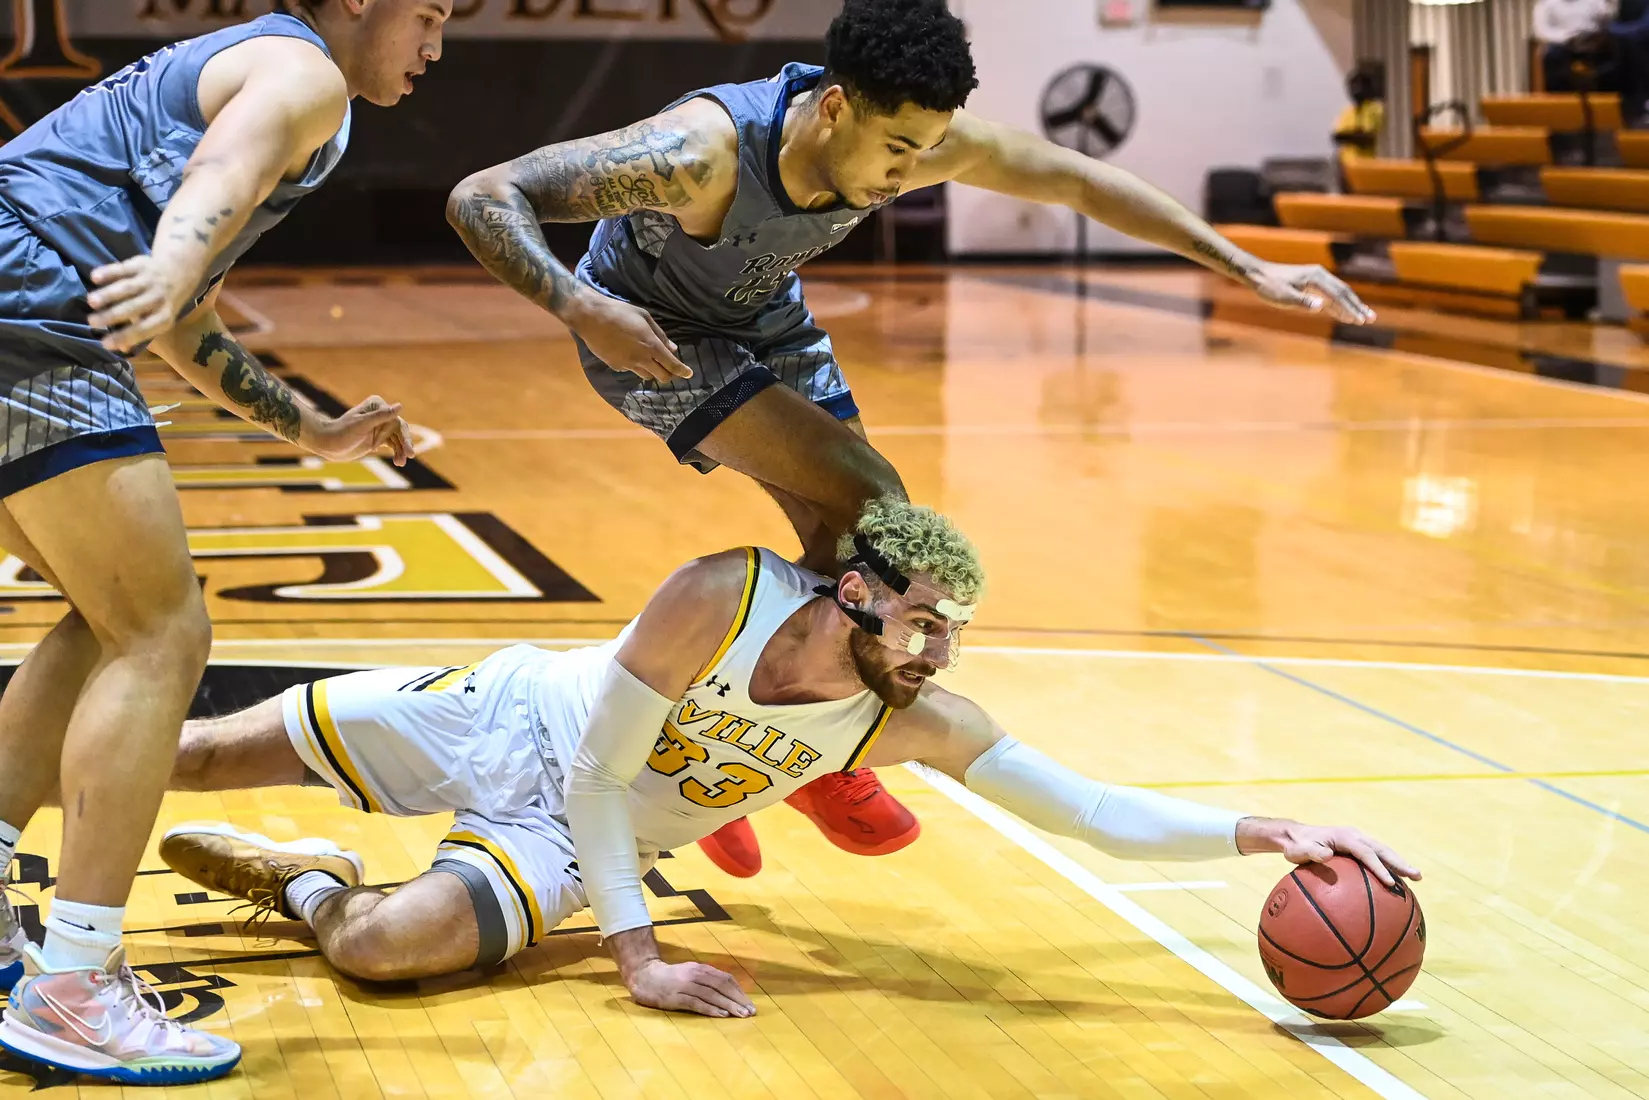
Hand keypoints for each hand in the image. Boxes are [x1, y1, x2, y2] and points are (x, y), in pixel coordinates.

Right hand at [88, 254, 194, 352]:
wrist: (178, 271)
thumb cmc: (162, 302)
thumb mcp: (159, 319)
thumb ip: (140, 332)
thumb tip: (122, 349)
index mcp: (164, 316)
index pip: (144, 329)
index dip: (125, 336)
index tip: (105, 343)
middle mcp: (158, 298)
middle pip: (134, 307)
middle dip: (112, 315)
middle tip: (92, 322)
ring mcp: (150, 280)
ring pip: (128, 288)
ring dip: (108, 294)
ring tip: (91, 302)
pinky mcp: (141, 264)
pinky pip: (123, 268)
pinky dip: (109, 272)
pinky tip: (95, 277)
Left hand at [305, 395, 414, 466]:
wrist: (327, 445)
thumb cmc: (341, 432)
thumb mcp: (362, 424)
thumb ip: (382, 416)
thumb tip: (400, 406)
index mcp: (377, 405)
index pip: (393, 419)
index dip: (387, 433)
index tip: (374, 445)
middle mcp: (381, 414)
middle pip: (400, 429)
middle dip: (404, 443)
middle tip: (410, 455)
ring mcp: (381, 427)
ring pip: (398, 438)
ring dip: (401, 450)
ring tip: (401, 463)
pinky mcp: (379, 438)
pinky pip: (394, 445)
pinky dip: (397, 453)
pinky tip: (399, 462)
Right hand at [567, 291, 691, 383]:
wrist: (591, 317)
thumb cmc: (620, 311)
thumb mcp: (644, 317)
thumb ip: (660, 335)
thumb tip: (673, 348)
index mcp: (651, 345)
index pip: (672, 365)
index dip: (683, 371)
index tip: (689, 374)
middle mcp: (641, 359)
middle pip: (662, 376)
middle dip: (669, 374)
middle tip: (669, 367)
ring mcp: (627, 365)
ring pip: (647, 376)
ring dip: (652, 371)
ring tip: (648, 359)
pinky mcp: (615, 366)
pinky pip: (630, 370)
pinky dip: (635, 366)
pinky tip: (628, 353)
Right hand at [626, 957, 755, 1018]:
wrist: (644, 976)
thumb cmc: (670, 978)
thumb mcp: (690, 973)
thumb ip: (707, 980)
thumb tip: (728, 992)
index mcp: (701, 969)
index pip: (725, 979)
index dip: (739, 991)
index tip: (749, 1003)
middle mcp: (695, 975)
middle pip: (722, 986)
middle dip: (738, 999)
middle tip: (750, 1011)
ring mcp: (685, 985)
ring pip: (712, 995)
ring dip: (729, 1005)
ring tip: (741, 1015)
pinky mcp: (676, 997)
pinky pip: (697, 1003)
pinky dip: (711, 1008)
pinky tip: (721, 1014)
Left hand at [1238, 818, 1420, 887]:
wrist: (1295, 837)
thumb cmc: (1297, 846)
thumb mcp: (1300, 850)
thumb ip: (1313, 853)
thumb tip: (1326, 855)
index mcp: (1345, 837)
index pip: (1367, 853)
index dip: (1380, 867)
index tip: (1390, 883)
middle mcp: (1355, 836)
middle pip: (1382, 850)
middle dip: (1400, 863)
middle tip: (1417, 876)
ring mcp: (1358, 840)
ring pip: (1383, 852)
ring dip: (1399, 864)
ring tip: (1416, 878)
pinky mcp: (1357, 847)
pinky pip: (1376, 856)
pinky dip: (1388, 867)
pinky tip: (1396, 881)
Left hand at [1245, 262, 1375, 324]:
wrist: (1257, 274)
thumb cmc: (1269, 286)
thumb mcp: (1283, 296)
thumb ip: (1302, 301)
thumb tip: (1321, 306)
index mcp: (1316, 277)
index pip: (1338, 295)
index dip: (1350, 308)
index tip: (1359, 320)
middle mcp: (1320, 276)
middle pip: (1344, 292)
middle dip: (1357, 306)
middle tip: (1370, 319)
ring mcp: (1316, 280)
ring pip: (1338, 294)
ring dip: (1351, 306)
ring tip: (1364, 318)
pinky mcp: (1311, 285)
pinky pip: (1329, 296)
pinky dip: (1338, 306)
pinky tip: (1345, 315)